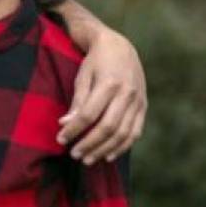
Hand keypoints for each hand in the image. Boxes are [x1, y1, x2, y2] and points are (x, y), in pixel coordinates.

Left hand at [58, 28, 145, 162]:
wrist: (120, 47)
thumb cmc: (96, 61)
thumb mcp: (82, 76)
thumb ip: (77, 100)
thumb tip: (65, 123)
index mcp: (109, 83)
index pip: (89, 115)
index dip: (74, 130)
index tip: (61, 139)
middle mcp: (127, 93)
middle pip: (108, 127)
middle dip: (89, 144)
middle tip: (74, 154)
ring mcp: (138, 101)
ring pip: (123, 133)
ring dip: (104, 149)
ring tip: (87, 159)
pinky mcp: (144, 106)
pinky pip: (135, 132)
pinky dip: (122, 147)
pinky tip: (108, 156)